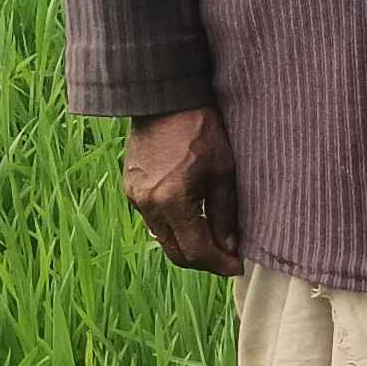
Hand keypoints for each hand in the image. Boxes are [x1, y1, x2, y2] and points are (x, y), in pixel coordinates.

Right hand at [122, 102, 240, 274]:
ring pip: (163, 240)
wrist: (164, 99)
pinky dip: (174, 228)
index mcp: (173, 200)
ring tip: (213, 241)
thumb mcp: (223, 171)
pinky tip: (193, 221)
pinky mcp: (130, 188)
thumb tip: (229, 247)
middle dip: (203, 261)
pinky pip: (153, 221)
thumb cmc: (200, 128)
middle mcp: (148, 204)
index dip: (219, 264)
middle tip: (226, 259)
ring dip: (188, 246)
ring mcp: (135, 197)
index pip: (196, 251)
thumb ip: (225, 213)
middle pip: (176, 253)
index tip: (236, 266)